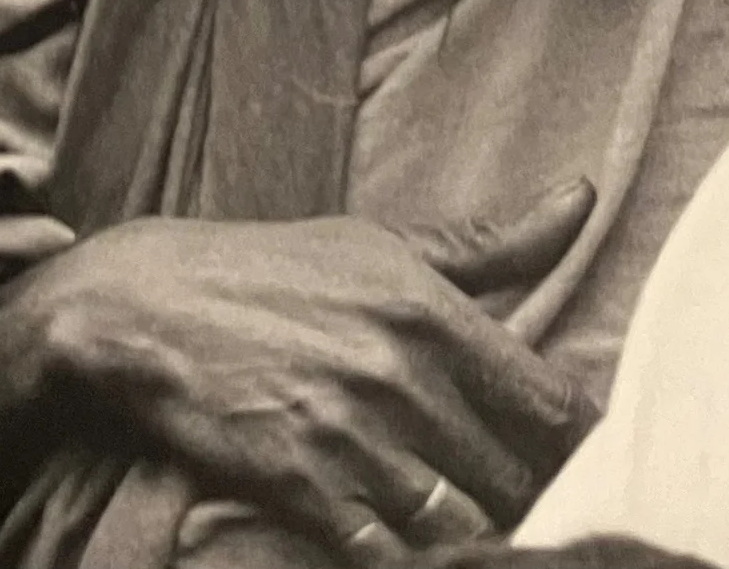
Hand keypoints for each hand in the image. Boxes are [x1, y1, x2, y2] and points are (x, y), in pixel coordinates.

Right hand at [44, 185, 595, 557]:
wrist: (144, 306)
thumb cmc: (272, 270)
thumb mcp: (380, 243)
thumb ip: (494, 243)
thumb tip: (583, 197)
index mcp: (430, 308)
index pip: (558, 408)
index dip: (584, 449)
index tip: (579, 462)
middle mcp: (402, 372)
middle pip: (521, 478)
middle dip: (532, 498)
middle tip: (523, 499)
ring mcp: (355, 436)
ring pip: (467, 526)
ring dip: (477, 535)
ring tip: (473, 522)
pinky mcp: (307, 488)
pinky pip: (394, 557)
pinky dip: (411, 559)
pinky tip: (407, 541)